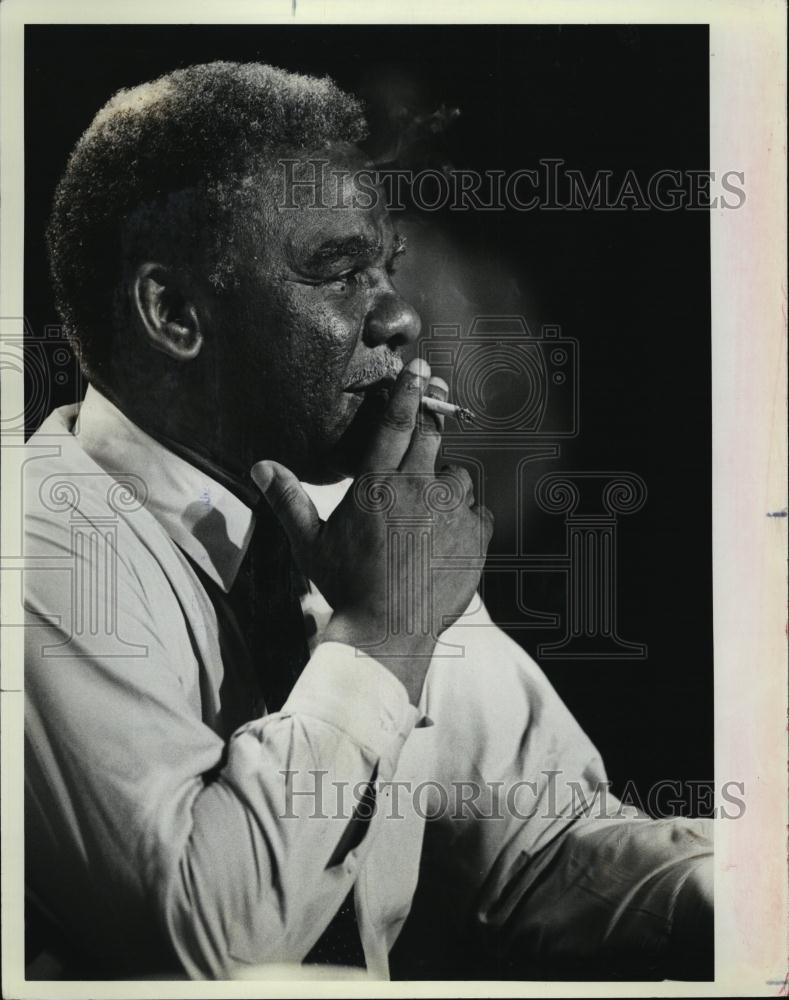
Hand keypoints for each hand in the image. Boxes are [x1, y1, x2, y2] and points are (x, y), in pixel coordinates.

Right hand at [251, 358, 493, 703]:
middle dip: (433, 415)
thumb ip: (288, 500)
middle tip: (436, 397)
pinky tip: (450, 536)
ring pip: (458, 476)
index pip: (395, 424)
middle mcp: (418, 489)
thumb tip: (260, 466)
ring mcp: (450, 512)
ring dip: (447, 480)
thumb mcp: (310, 543)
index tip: (419, 367)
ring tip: (432, 501)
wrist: (389, 631)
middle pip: (432, 436)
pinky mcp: (474, 537)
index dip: (407, 391)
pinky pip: (477, 514)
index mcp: (378, 485)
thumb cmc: (345, 586)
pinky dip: (466, 519)